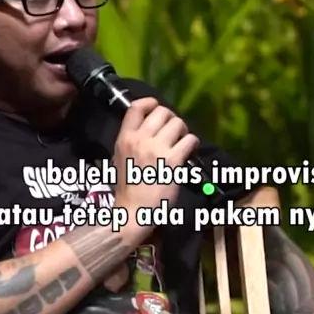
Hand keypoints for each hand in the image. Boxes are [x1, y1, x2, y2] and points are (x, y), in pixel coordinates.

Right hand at [113, 97, 199, 219]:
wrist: (134, 210)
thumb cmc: (128, 187)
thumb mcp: (120, 157)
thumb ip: (132, 139)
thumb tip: (149, 127)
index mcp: (125, 138)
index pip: (136, 107)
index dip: (150, 103)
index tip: (156, 109)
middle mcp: (140, 139)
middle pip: (162, 111)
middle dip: (171, 119)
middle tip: (174, 132)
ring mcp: (157, 149)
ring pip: (178, 123)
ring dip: (183, 131)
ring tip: (181, 142)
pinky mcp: (173, 161)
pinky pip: (190, 140)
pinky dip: (193, 144)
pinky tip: (189, 152)